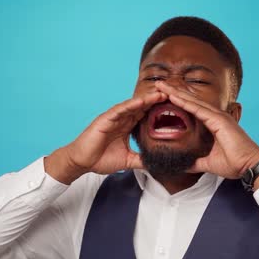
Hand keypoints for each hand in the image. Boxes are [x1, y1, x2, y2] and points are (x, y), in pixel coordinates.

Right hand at [45, 92, 167, 183]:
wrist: (82, 162)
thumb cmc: (100, 159)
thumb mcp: (128, 161)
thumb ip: (142, 160)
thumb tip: (157, 165)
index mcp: (127, 127)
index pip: (146, 115)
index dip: (160, 110)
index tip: (176, 107)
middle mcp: (122, 119)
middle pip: (143, 107)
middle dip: (157, 101)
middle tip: (174, 94)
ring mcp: (113, 118)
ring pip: (133, 105)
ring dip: (147, 99)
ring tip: (161, 94)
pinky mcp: (105, 119)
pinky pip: (120, 110)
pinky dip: (131, 105)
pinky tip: (142, 101)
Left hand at [155, 81, 258, 179]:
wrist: (249, 166)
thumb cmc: (234, 163)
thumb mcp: (209, 163)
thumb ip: (196, 162)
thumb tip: (185, 165)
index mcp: (214, 123)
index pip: (191, 108)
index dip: (177, 100)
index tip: (163, 95)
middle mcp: (216, 116)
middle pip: (190, 100)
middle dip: (173, 91)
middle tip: (158, 83)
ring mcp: (218, 116)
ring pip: (192, 101)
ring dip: (175, 92)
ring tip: (160, 84)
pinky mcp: (219, 120)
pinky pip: (198, 109)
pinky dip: (184, 102)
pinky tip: (172, 96)